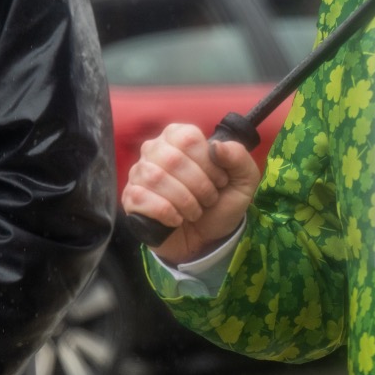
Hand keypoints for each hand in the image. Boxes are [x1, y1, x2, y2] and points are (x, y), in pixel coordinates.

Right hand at [121, 122, 259, 263]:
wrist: (207, 237)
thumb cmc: (222, 202)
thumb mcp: (243, 179)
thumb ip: (238, 157)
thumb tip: (216, 146)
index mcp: (180, 137)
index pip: (188, 138)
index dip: (209, 162)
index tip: (220, 180)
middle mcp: (155, 150)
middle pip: (173, 158)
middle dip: (199, 184)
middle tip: (210, 199)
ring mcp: (139, 174)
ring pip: (156, 178)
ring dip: (185, 200)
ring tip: (196, 210)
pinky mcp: (131, 199)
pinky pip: (142, 198)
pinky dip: (167, 212)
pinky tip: (178, 219)